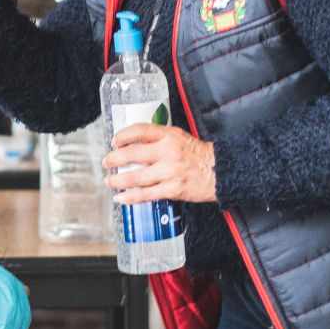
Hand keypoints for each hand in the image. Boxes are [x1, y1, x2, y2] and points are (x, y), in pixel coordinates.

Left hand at [102, 123, 216, 203]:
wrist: (223, 171)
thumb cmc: (200, 155)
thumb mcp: (181, 137)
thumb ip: (160, 138)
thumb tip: (136, 142)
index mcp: (169, 135)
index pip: (140, 130)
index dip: (123, 135)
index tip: (114, 141)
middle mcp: (168, 152)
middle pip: (133, 153)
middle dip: (114, 159)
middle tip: (107, 162)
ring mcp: (170, 171)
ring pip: (136, 177)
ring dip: (118, 180)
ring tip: (109, 181)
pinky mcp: (173, 189)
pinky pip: (146, 194)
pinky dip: (131, 197)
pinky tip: (121, 198)